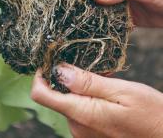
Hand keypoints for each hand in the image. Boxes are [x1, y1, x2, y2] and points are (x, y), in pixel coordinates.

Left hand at [31, 64, 162, 137]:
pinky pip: (80, 108)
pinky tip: (104, 90)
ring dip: (80, 85)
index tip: (49, 61)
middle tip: (88, 65)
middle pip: (56, 95)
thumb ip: (87, 83)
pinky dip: (87, 95)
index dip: (40, 76)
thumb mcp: (121, 91)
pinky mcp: (90, 131)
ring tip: (102, 78)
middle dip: (67, 77)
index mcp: (82, 114)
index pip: (42, 95)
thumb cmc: (151, 114)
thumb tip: (59, 70)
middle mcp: (77, 126)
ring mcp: (83, 131)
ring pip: (69, 100)